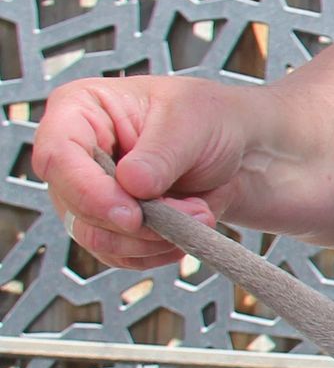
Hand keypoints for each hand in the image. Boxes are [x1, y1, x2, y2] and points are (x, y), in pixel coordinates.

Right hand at [33, 75, 251, 268]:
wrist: (242, 152)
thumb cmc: (211, 121)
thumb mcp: (192, 122)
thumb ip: (159, 155)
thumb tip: (131, 185)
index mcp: (80, 110)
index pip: (57, 157)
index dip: (89, 192)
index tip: (132, 215)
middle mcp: (76, 155)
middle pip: (76, 208)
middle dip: (140, 222)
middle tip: (196, 211)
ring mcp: (91, 195)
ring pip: (99, 240)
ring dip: (155, 239)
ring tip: (200, 214)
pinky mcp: (113, 227)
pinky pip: (123, 257)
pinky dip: (159, 252)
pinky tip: (188, 232)